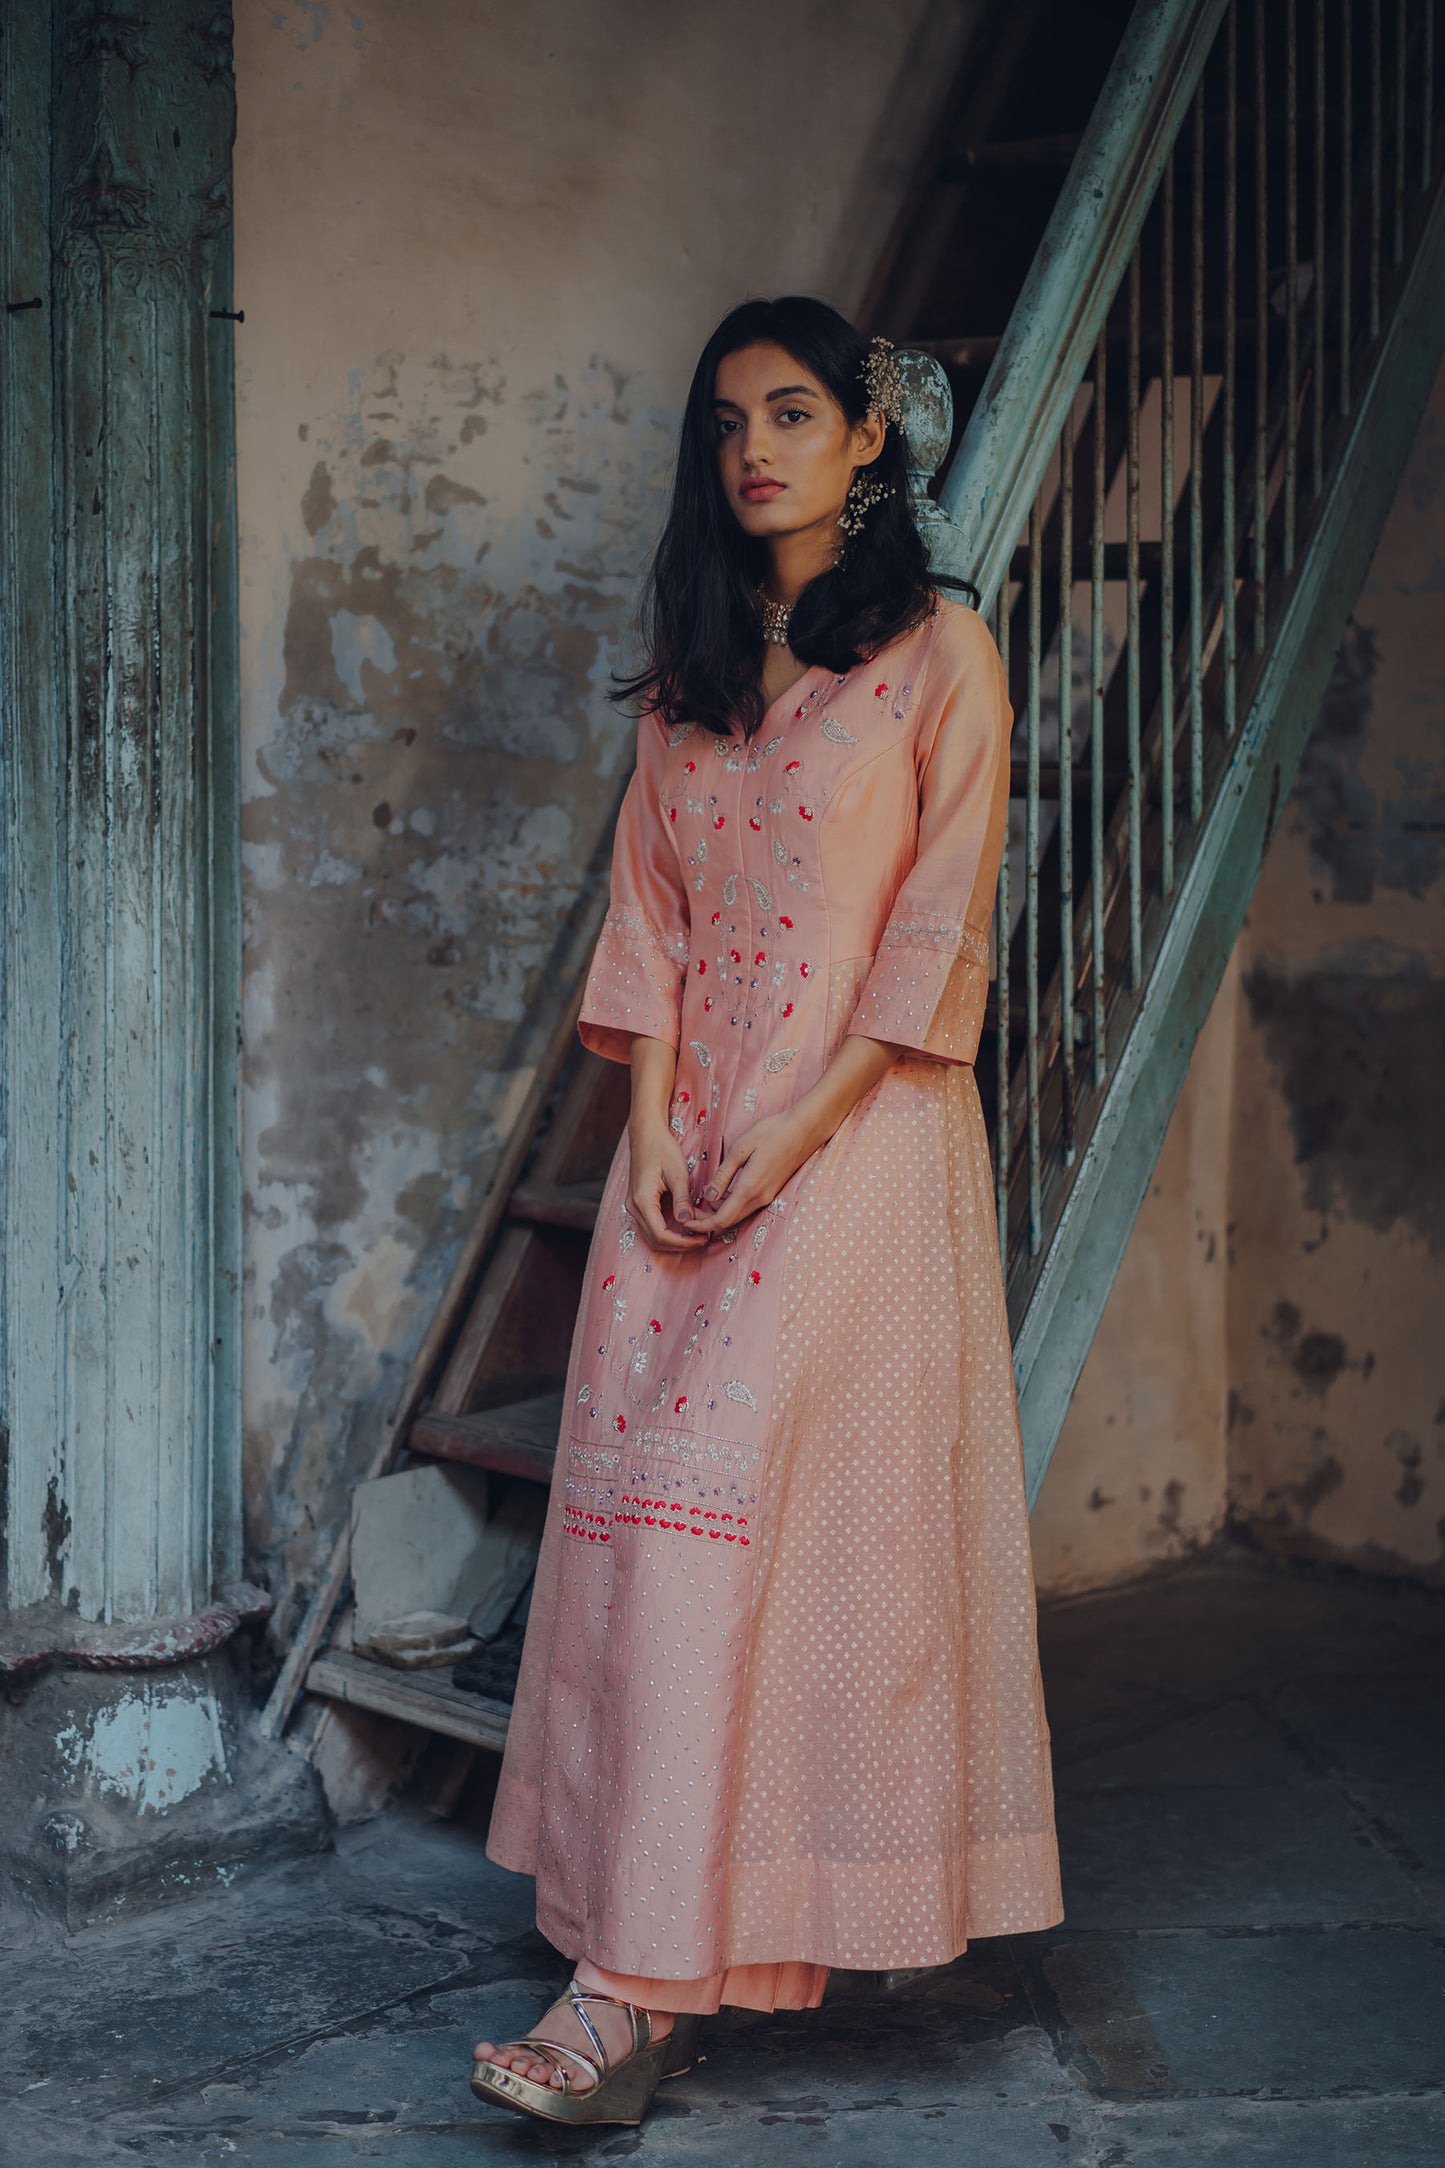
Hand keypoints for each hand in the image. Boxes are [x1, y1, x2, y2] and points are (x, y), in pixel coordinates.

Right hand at [626, 1119, 708, 1251]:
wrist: (646, 1134)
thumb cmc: (662, 1148)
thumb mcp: (677, 1173)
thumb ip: (682, 1199)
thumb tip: (688, 1222)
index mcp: (642, 1200)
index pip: (661, 1235)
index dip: (682, 1242)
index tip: (702, 1238)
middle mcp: (633, 1207)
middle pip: (655, 1240)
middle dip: (679, 1245)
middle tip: (702, 1239)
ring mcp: (633, 1206)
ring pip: (652, 1236)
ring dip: (673, 1240)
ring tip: (695, 1234)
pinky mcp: (638, 1203)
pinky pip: (651, 1226)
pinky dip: (667, 1231)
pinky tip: (684, 1225)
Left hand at [684, 1108, 821, 1236]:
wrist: (804, 1130)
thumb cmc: (771, 1133)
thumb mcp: (740, 1149)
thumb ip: (723, 1176)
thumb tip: (708, 1198)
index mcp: (749, 1189)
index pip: (722, 1219)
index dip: (702, 1225)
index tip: (686, 1223)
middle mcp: (760, 1198)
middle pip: (730, 1221)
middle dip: (708, 1222)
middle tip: (689, 1214)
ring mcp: (767, 1196)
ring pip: (739, 1215)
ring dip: (720, 1214)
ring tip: (701, 1203)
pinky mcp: (771, 1191)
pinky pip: (747, 1206)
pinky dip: (731, 1206)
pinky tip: (721, 1194)